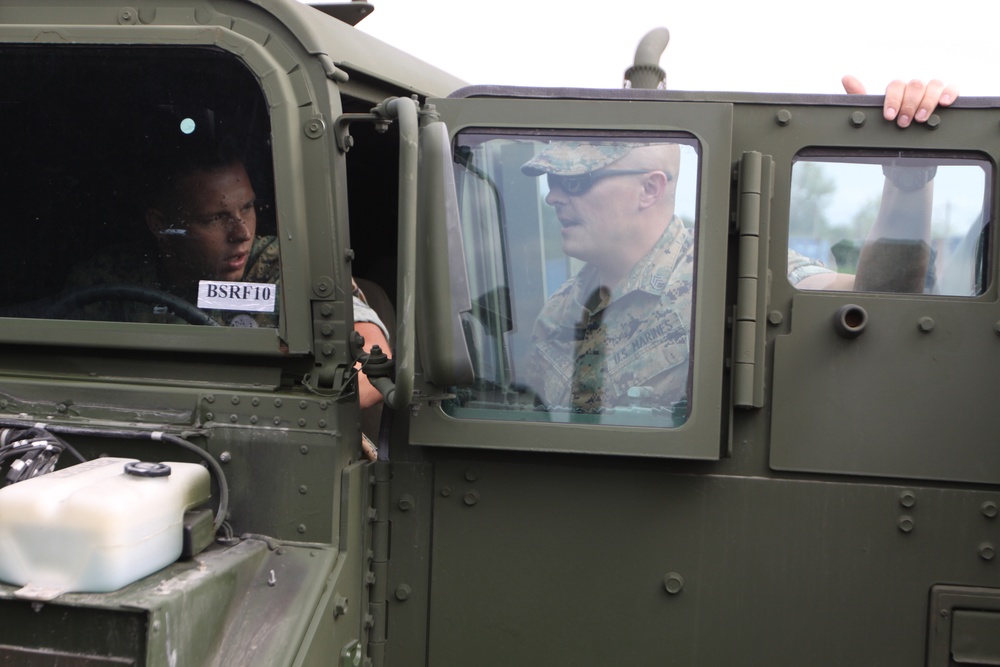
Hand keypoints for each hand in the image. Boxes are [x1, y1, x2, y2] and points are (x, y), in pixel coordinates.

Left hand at [842, 75, 957, 127]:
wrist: (904, 155)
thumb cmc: (888, 132)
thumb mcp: (874, 117)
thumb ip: (861, 98)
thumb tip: (846, 78)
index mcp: (897, 91)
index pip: (896, 86)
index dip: (893, 100)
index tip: (889, 116)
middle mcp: (914, 90)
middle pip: (914, 85)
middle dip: (909, 105)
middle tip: (903, 122)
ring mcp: (930, 93)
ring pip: (933, 84)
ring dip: (927, 101)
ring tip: (920, 119)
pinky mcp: (946, 100)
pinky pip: (952, 88)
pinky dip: (949, 93)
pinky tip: (944, 103)